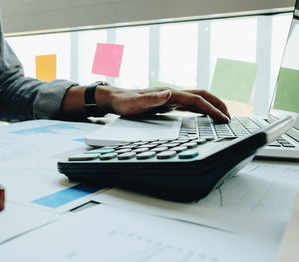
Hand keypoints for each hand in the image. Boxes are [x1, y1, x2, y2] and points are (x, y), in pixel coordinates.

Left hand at [98, 86, 230, 121]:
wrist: (115, 99)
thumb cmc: (123, 103)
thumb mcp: (133, 105)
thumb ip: (150, 100)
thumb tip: (168, 93)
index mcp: (167, 94)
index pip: (196, 100)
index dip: (211, 109)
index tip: (223, 119)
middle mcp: (171, 94)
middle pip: (201, 95)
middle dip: (217, 104)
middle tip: (229, 117)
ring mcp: (170, 98)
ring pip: (197, 99)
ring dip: (211, 105)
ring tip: (222, 117)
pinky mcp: (167, 103)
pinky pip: (189, 104)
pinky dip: (200, 109)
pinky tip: (204, 116)